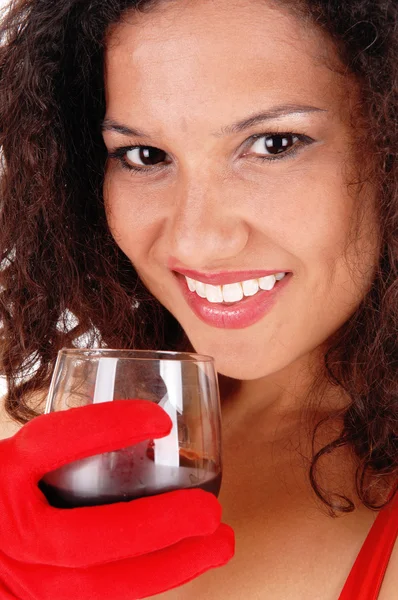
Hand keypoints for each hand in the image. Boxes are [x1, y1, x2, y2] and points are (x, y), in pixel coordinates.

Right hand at [0, 400, 233, 598]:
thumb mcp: (9, 457)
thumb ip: (52, 445)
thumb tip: (125, 417)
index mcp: (1, 472)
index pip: (54, 442)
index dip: (109, 426)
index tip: (161, 419)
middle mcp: (8, 529)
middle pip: (89, 537)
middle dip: (161, 525)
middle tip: (211, 511)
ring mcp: (18, 577)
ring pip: (99, 588)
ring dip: (169, 567)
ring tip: (217, 545)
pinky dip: (144, 585)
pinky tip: (179, 567)